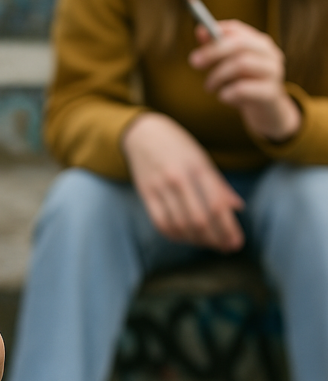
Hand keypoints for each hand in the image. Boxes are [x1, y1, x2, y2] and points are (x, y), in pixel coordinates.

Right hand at [121, 112, 243, 251]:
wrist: (141, 132)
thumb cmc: (177, 145)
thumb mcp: (201, 157)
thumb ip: (218, 183)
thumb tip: (238, 207)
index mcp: (197, 167)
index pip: (216, 205)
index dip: (229, 228)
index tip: (237, 242)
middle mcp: (178, 177)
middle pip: (199, 220)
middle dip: (215, 239)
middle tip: (226, 247)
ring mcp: (159, 186)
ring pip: (180, 225)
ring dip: (197, 241)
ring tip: (208, 244)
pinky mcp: (145, 193)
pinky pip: (161, 222)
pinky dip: (175, 235)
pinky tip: (186, 237)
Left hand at [189, 20, 300, 141]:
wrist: (268, 112)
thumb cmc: (245, 83)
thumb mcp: (229, 64)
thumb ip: (215, 47)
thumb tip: (200, 31)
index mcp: (259, 43)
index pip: (237, 29)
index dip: (216, 30)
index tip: (198, 35)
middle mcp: (270, 54)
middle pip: (240, 44)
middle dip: (212, 52)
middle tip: (194, 62)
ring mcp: (273, 73)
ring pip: (241, 64)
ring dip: (217, 76)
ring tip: (209, 87)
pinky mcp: (271, 93)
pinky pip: (243, 88)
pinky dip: (227, 92)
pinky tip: (223, 97)